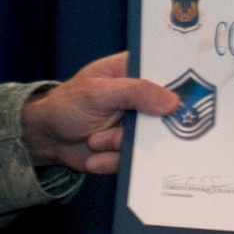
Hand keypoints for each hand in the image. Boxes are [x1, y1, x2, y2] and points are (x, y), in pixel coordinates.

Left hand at [21, 52, 180, 174]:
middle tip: (129, 130)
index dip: (182, 85)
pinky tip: (94, 156)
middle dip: (149, 128)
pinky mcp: (129, 149)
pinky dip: (112, 161)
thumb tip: (172, 101)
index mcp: (134, 72)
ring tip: (95, 140)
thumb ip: (135, 92)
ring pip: (150, 141)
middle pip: (167, 112)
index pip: (167, 73)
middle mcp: (141, 98)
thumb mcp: (98, 92)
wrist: (46, 139)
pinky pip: (134, 160)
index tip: (188, 100)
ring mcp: (136, 125)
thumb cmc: (67, 104)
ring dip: (119, 145)